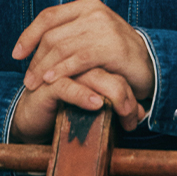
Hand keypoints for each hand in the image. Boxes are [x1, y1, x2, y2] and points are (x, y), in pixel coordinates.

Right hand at [10, 66, 143, 142]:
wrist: (33, 118)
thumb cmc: (67, 109)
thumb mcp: (97, 103)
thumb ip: (117, 102)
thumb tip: (142, 114)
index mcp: (91, 56)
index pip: (120, 66)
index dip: (131, 91)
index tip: (137, 117)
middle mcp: (77, 58)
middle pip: (111, 70)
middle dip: (125, 97)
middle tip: (133, 120)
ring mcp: (62, 69)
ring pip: (94, 76)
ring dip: (114, 98)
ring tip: (124, 115)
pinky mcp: (48, 84)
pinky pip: (68, 86)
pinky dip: (83, 95)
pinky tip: (96, 104)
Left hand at [13, 0, 154, 130]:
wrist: (149, 64)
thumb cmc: (116, 54)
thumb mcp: (91, 36)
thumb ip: (69, 34)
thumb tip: (36, 44)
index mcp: (87, 5)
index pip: (48, 16)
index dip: (28, 35)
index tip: (16, 54)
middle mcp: (94, 12)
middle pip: (52, 35)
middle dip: (35, 59)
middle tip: (27, 80)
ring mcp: (104, 27)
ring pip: (61, 47)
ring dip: (44, 68)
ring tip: (35, 85)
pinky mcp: (111, 46)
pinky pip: (78, 59)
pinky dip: (62, 70)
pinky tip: (52, 80)